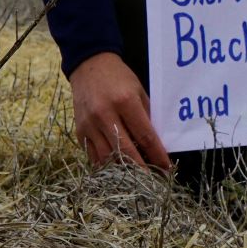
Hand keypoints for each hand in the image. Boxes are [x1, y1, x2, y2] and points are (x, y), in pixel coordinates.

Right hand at [69, 51, 173, 171]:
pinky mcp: (80, 131)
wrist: (88, 66)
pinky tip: (117, 171)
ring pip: (108, 157)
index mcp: (125, 102)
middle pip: (126, 151)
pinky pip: (93, 156)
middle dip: (141, 169)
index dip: (157, 155)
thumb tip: (157, 142)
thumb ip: (147, 115)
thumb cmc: (119, 77)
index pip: (145, 136)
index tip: (167, 168)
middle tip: (153, 181)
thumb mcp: (139, 91)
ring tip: (136, 179)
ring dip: (123, 171)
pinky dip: (106, 165)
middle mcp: (105, 115)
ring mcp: (90, 125)